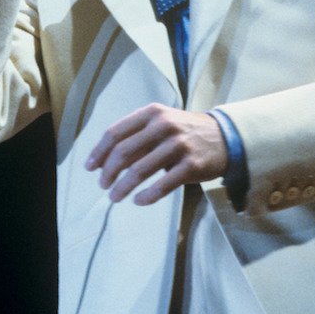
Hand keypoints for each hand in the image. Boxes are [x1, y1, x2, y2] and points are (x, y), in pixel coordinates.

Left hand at [84, 103, 228, 205]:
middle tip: (102, 185)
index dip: (99, 152)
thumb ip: (136, 136)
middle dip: (108, 172)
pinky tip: (138, 200)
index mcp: (151, 113)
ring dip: (123, 187)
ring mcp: (178, 145)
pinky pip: (163, 185)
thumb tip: (104, 160)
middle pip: (124, 152)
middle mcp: (164, 125)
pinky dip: (147, 196)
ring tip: (115, 197)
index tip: (90, 168)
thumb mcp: (161, 122)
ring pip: (140, 170)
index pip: (115, 132)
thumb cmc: (185, 132)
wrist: (225, 137)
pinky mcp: (191, 165)